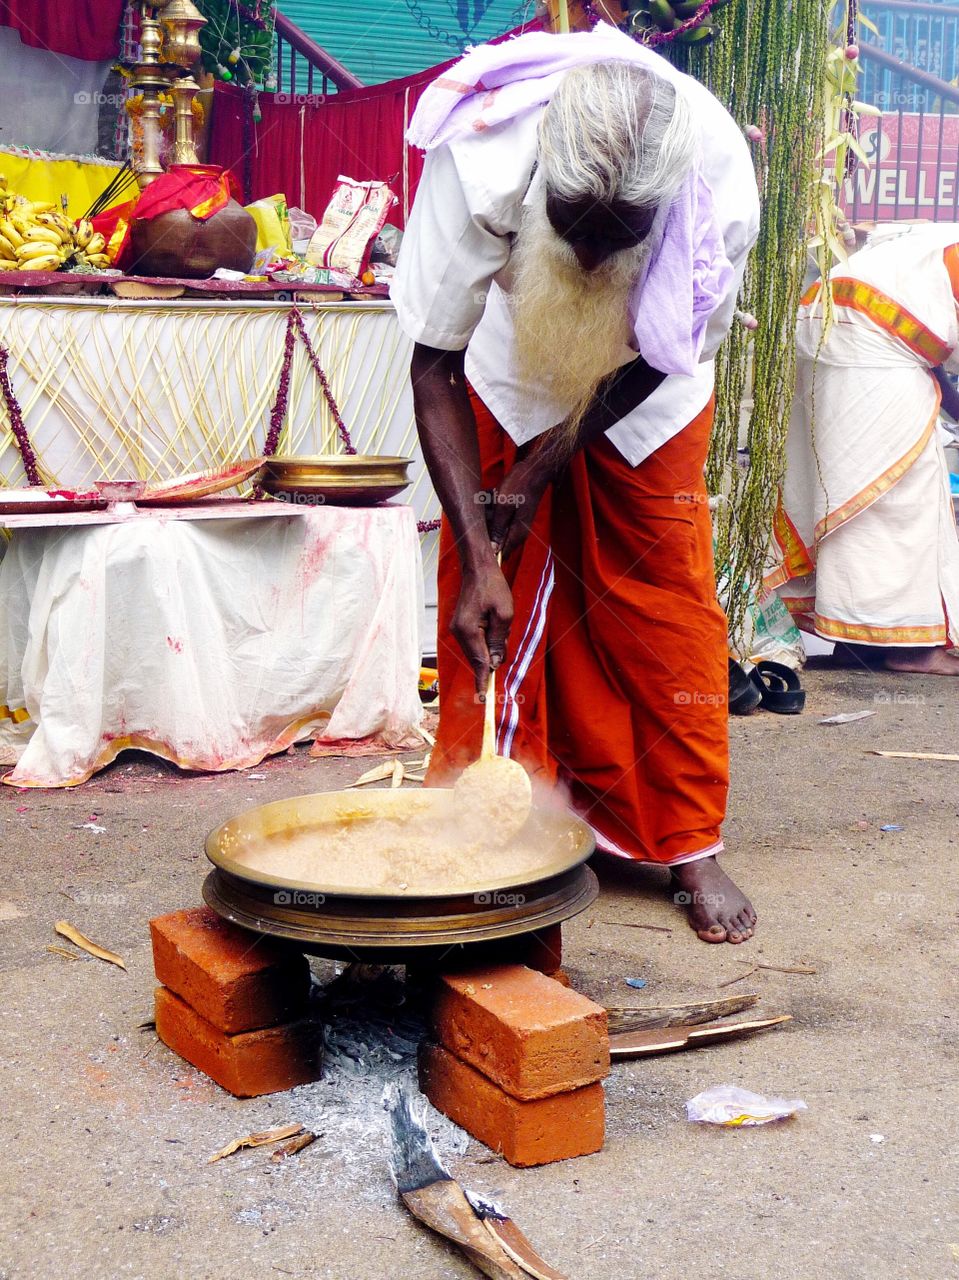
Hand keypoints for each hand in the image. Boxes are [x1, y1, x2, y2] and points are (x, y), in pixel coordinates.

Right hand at [451, 556, 513, 693]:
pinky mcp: (460, 626)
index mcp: (469, 630)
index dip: (482, 681)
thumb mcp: (505, 614)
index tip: (483, 699)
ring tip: (498, 621)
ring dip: (490, 646)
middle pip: (477, 658)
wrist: (478, 568)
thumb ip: (500, 640)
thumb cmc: (493, 587)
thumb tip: (495, 662)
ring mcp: (457, 629)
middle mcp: (458, 632)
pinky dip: (485, 640)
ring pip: (476, 651)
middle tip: (503, 630)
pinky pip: (474, 642)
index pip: (479, 661)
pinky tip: (493, 623)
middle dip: (492, 656)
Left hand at [487, 454, 550, 559]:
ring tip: (489, 499)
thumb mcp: (504, 506)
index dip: (488, 551)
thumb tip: (493, 550)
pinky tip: (491, 494)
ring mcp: (515, 521)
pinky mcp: (513, 512)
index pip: (501, 553)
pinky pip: (499, 515)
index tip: (475, 542)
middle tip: (482, 513)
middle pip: (496, 539)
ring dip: (489, 514)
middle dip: (486, 528)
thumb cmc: (519, 486)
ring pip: (495, 525)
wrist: (534, 469)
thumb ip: (497, 529)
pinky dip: (493, 506)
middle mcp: (517, 530)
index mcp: (517, 533)